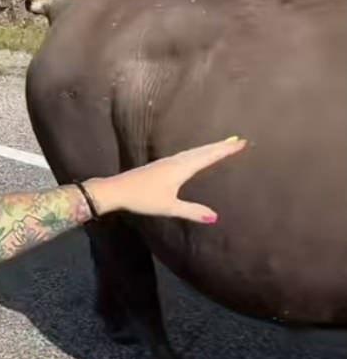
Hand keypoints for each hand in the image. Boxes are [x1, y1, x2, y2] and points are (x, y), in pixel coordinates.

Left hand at [86, 136, 246, 222]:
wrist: (117, 190)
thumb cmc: (142, 198)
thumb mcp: (169, 207)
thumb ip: (192, 212)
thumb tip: (215, 217)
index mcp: (181, 168)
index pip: (208, 157)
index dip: (225, 150)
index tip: (241, 142)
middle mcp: (176, 161)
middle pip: (202, 151)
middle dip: (220, 146)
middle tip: (237, 140)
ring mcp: (167, 162)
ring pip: (193, 152)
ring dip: (208, 148)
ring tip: (221, 145)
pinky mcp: (160, 165)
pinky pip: (185, 155)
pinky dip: (196, 153)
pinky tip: (194, 156)